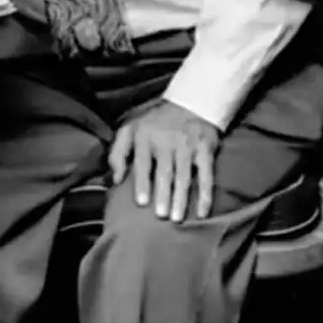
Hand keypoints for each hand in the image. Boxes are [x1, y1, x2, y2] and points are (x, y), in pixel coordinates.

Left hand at [109, 100, 220, 222]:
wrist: (190, 104)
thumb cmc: (155, 124)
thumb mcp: (130, 130)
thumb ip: (118, 153)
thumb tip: (116, 179)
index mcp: (146, 138)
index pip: (143, 163)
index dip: (143, 183)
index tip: (142, 203)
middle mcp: (168, 142)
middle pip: (165, 172)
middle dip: (163, 195)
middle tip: (161, 216)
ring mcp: (188, 147)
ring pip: (184, 176)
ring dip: (181, 198)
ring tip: (177, 218)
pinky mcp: (205, 151)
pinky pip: (207, 176)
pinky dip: (205, 195)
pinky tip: (202, 212)